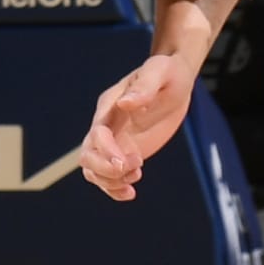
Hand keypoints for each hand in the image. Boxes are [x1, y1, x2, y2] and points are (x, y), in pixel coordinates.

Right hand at [80, 52, 197, 199]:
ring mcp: (114, 141)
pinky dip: (114, 189)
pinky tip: (131, 192)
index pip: (97, 133)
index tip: (129, 159)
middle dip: (105, 170)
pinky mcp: (125, 152)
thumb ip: (144, 86)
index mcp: (110, 106)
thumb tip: (126, 103)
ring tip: (137, 175)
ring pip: (93, 170)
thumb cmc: (167, 73)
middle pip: (88, 156)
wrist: (175, 81)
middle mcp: (107, 125)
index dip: (107, 150)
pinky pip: (109, 176)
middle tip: (136, 169)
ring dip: (111, 181)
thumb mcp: (160, 72)